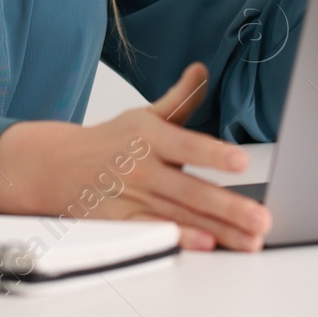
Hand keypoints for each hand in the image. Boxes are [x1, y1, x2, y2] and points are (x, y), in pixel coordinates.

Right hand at [0, 62, 269, 250]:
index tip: (241, 161)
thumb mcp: (143, 114)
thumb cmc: (110, 141)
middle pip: (190, 190)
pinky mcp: (121, 222)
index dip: (213, 153)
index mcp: (150, 137)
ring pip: (181, 216)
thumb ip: (179, 97)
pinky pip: (154, 233)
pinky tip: (205, 246)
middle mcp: (142, 168)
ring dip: (219, 231)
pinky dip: (178, 240)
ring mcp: (131, 198)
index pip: (186, 144)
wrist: (55, 165)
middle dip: (229, 207)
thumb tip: (201, 70)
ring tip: (251, 241)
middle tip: (262, 219)